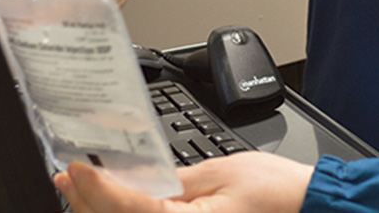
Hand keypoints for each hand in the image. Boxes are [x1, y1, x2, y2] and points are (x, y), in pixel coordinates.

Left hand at [55, 153, 313, 212]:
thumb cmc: (279, 192)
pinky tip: (117, 205)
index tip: (75, 169)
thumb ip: (175, 180)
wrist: (310, 208)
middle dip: (87, 204)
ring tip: (79, 191)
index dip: (97, 190)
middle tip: (68, 177)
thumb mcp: (223, 172)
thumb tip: (138, 179)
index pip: (129, 210)